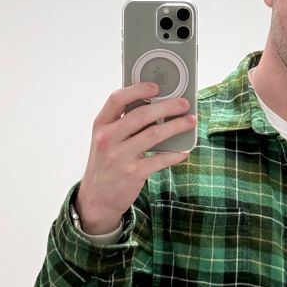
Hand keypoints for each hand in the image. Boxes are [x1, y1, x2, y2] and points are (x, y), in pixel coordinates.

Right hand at [75, 82, 195, 233]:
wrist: (96, 199)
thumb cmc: (106, 164)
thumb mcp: (106, 140)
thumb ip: (123, 123)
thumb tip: (156, 106)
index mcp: (101, 125)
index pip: (117, 99)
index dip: (138, 90)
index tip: (157, 87)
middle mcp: (108, 139)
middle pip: (141, 115)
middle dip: (167, 106)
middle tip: (184, 103)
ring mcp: (119, 157)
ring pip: (154, 135)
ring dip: (176, 126)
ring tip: (190, 121)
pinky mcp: (132, 173)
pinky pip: (159, 160)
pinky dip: (174, 155)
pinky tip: (183, 151)